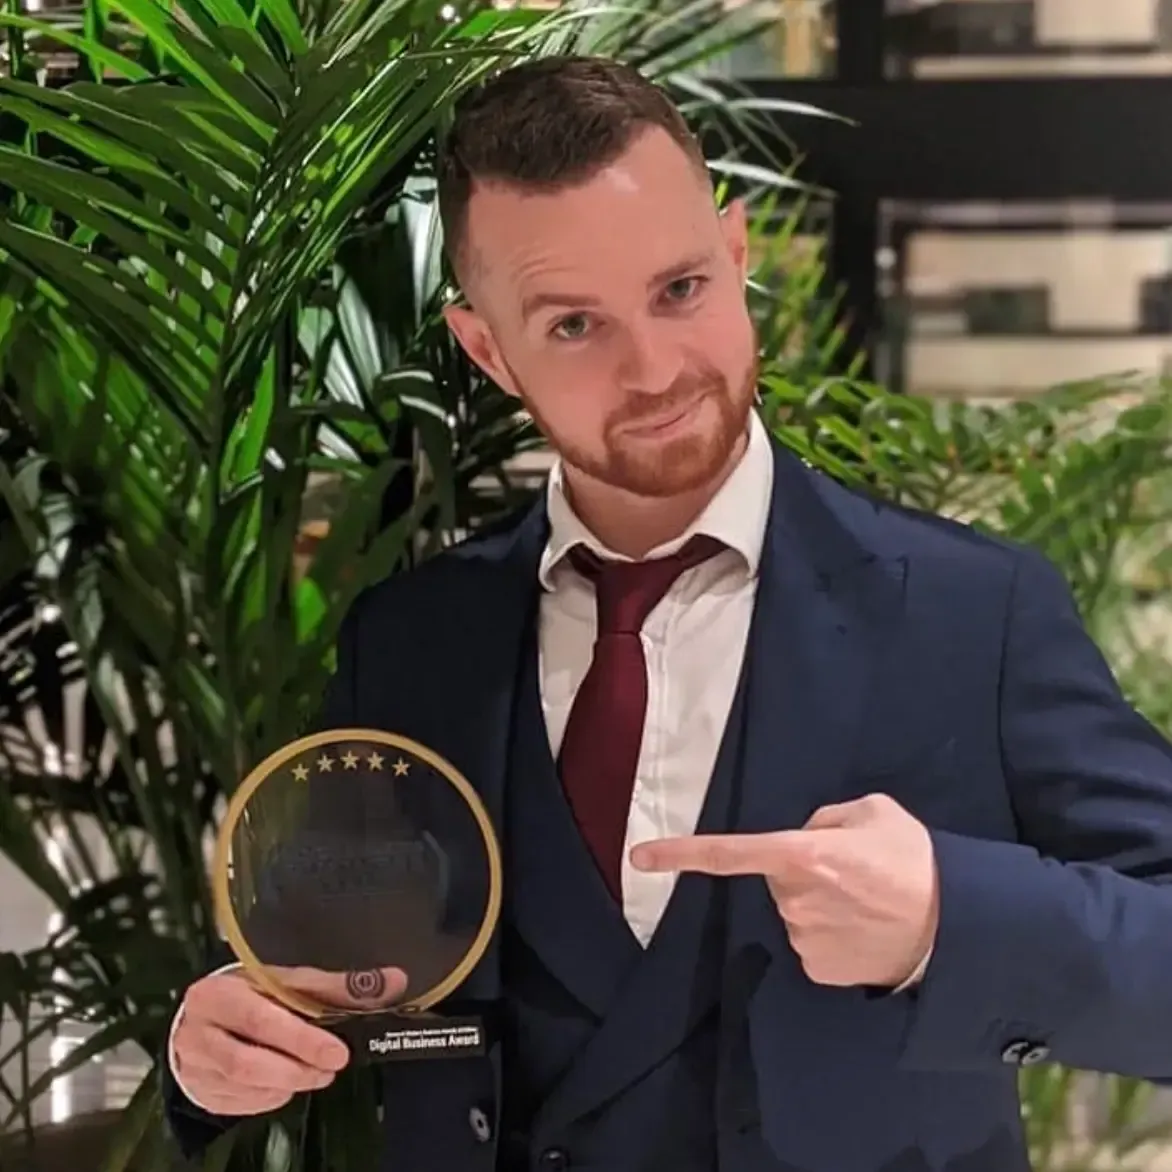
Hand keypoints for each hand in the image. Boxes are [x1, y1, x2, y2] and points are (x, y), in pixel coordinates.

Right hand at [172, 968, 356, 1115]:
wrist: (200, 1021)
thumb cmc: (247, 995)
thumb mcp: (284, 982)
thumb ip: (335, 986)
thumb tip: (392, 981)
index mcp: (219, 992)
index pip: (261, 1018)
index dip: (302, 1039)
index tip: (337, 1052)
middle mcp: (199, 1029)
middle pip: (248, 1060)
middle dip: (297, 1067)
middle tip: (331, 1067)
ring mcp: (194, 1064)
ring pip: (245, 1084)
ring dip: (289, 1083)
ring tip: (316, 1074)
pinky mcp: (200, 1091)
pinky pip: (241, 1103)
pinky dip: (270, 1096)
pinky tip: (286, 1084)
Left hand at [630, 793, 938, 988]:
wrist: (956, 929)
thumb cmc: (915, 861)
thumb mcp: (873, 813)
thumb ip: (826, 817)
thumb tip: (806, 835)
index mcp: (801, 855)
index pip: (729, 852)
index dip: (681, 854)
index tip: (640, 857)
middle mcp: (794, 900)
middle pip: (778, 878)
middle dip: (802, 870)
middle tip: (852, 872)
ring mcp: (804, 938)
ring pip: (795, 910)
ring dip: (819, 902)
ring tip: (866, 901)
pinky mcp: (818, 968)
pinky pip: (811, 940)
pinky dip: (831, 934)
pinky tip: (864, 929)